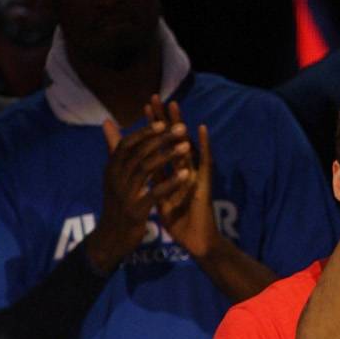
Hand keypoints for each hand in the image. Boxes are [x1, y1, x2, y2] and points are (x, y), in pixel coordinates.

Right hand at [87, 116, 192, 271]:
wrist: (112, 238)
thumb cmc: (116, 204)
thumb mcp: (113, 176)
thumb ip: (114, 150)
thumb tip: (107, 122)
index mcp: (111, 168)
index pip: (127, 143)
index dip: (146, 132)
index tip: (164, 121)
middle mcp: (116, 178)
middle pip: (139, 152)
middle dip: (162, 138)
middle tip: (182, 128)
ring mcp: (125, 194)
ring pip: (147, 168)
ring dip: (168, 155)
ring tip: (187, 146)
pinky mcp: (136, 211)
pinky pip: (155, 193)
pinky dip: (171, 183)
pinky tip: (187, 176)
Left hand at [146, 96, 220, 261]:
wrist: (196, 241)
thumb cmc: (179, 222)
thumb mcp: (158, 197)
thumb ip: (148, 181)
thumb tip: (135, 171)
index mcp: (170, 173)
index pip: (159, 145)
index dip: (152, 128)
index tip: (144, 108)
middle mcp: (182, 170)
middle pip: (171, 140)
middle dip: (163, 119)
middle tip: (156, 98)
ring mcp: (195, 174)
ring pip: (185, 144)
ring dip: (180, 125)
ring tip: (174, 105)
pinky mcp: (204, 183)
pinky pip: (204, 161)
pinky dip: (203, 145)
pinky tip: (200, 129)